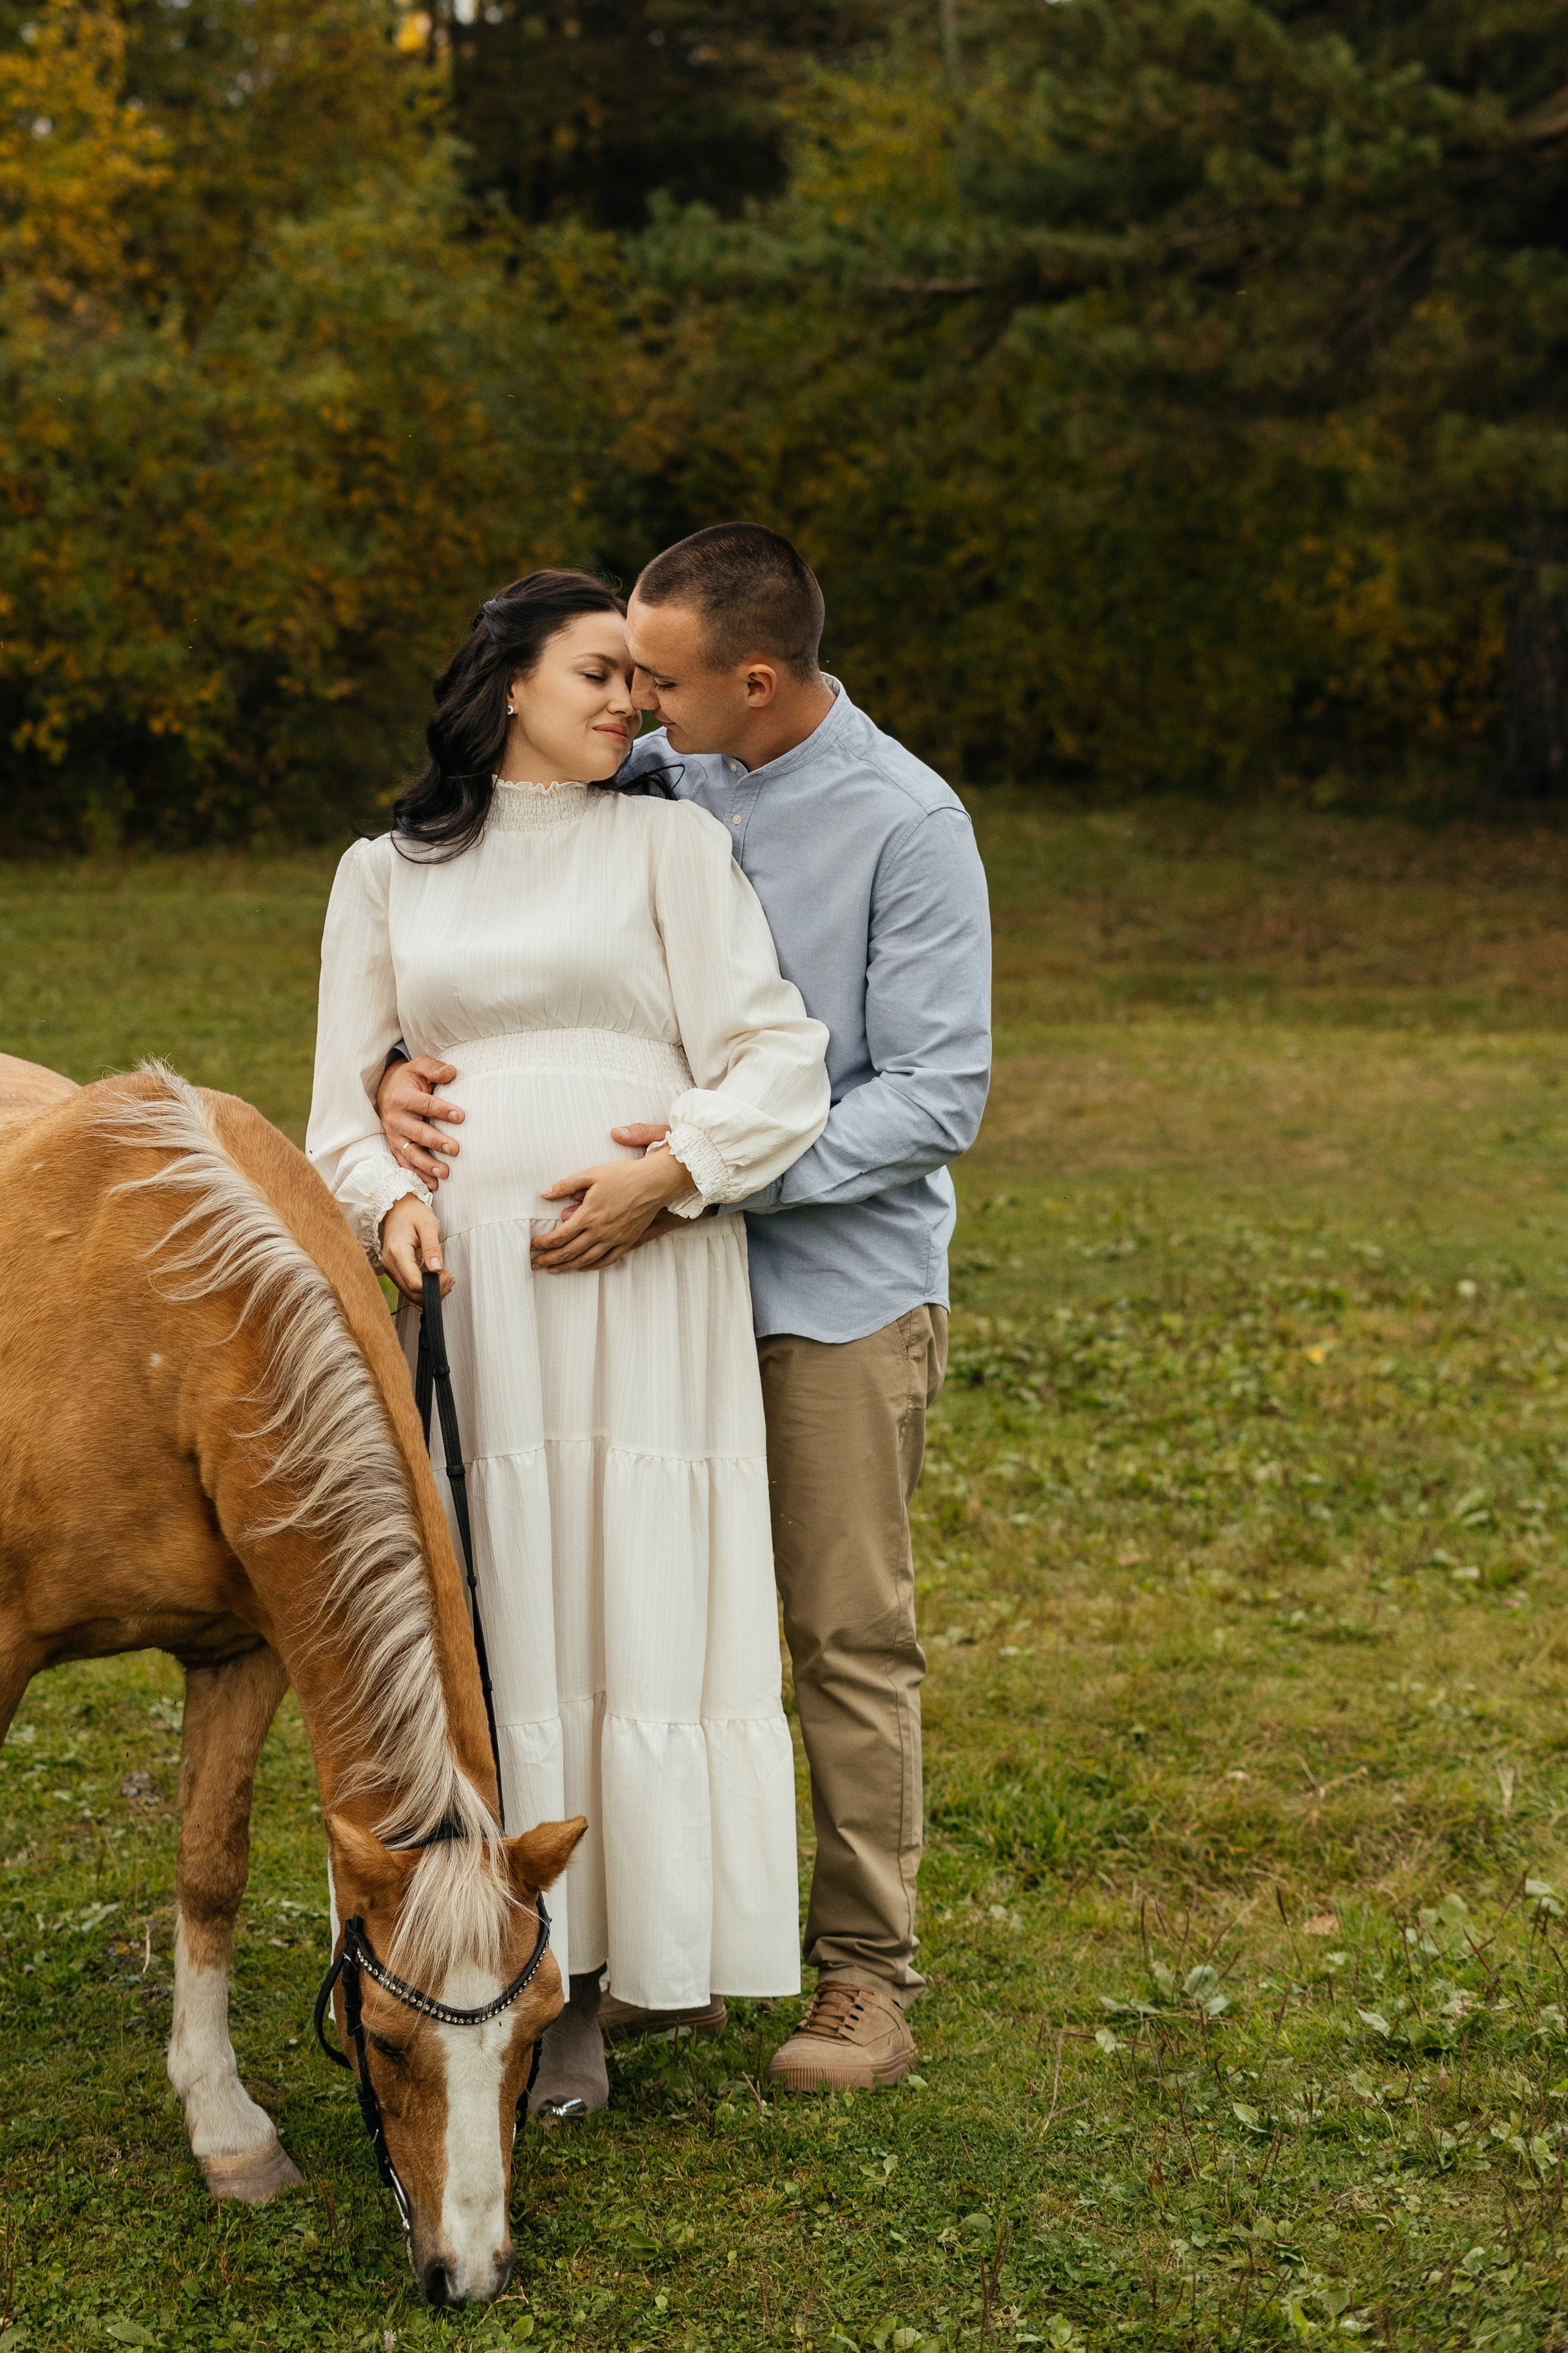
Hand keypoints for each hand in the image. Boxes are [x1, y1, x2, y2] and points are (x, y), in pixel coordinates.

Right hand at [377, 1055, 465, 1187]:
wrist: (386, 1090)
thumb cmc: (409, 1079)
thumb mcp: (419, 1067)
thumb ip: (435, 1069)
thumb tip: (452, 1071)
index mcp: (402, 1097)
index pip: (425, 1105)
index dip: (443, 1110)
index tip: (461, 1116)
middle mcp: (396, 1118)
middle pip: (418, 1132)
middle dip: (436, 1141)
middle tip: (456, 1149)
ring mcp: (394, 1135)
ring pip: (410, 1152)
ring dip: (427, 1165)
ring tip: (445, 1173)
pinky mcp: (395, 1147)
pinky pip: (405, 1163)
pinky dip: (417, 1175)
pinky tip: (433, 1184)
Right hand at [380, 1195, 454, 1303]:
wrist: (398, 1209)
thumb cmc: (414, 1214)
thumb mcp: (428, 1225)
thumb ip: (432, 1247)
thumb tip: (436, 1269)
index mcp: (397, 1252)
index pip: (414, 1283)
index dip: (434, 1286)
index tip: (448, 1275)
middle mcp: (390, 1263)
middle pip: (412, 1292)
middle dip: (434, 1292)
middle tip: (450, 1278)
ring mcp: (390, 1268)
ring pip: (409, 1293)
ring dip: (429, 1291)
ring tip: (444, 1277)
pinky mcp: (393, 1270)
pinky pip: (408, 1287)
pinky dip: (423, 1287)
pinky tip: (435, 1278)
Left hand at [530, 1148, 695, 1272]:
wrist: (654, 1182)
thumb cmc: (623, 1175)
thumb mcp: (591, 1175)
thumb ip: (566, 1185)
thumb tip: (543, 1194)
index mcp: (588, 1215)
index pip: (559, 1236)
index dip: (543, 1243)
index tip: (533, 1245)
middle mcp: (599, 1232)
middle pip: (568, 1252)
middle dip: (549, 1260)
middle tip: (535, 1264)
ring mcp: (614, 1239)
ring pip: (585, 1260)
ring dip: (566, 1266)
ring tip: (553, 1270)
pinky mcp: (627, 1241)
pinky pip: (607, 1260)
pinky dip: (592, 1267)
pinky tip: (582, 1268)